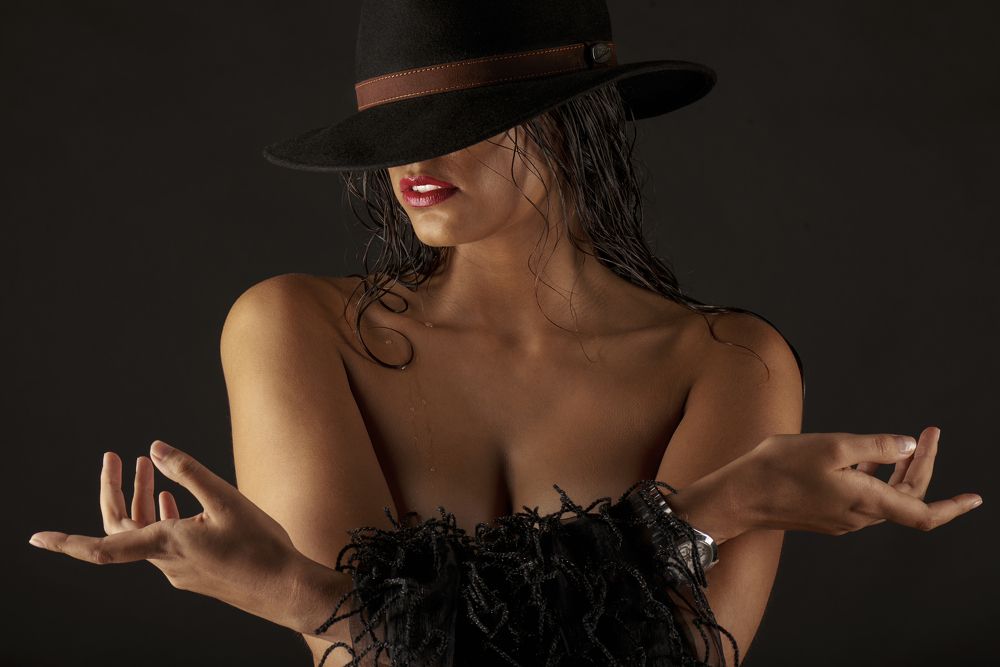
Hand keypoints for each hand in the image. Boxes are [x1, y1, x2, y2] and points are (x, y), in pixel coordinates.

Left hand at [28, 440, 310, 628]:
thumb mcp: (227, 499)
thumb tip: (155, 449)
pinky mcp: (197, 571)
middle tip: (115, 459)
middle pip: (123, 529)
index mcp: (167, 545)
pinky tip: (174, 501)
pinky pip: (165, 543)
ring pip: (146, 533)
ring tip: (147, 469)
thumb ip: (189, 472)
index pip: (104, 546)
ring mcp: (181, 569)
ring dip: (143, 500)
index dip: (67, 542)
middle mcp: (166, 562)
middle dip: (116, 492)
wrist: (286, 589)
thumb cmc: (261, 547)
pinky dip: (163, 517)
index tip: (37, 538)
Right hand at [718, 426, 982, 535]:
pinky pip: (863, 498)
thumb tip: (909, 446)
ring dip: (901, 471)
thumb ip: (876, 447)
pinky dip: (876, 478)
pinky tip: (869, 460)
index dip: (953, 506)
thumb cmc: (779, 468)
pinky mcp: (826, 515)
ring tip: (906, 444)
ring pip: (885, 497)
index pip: (924, 512)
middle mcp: (859, 517)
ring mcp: (842, 518)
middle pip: (906, 499)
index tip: (975, 498)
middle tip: (929, 433)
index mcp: (866, 501)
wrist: (740, 495)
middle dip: (923, 466)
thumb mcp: (833, 446)